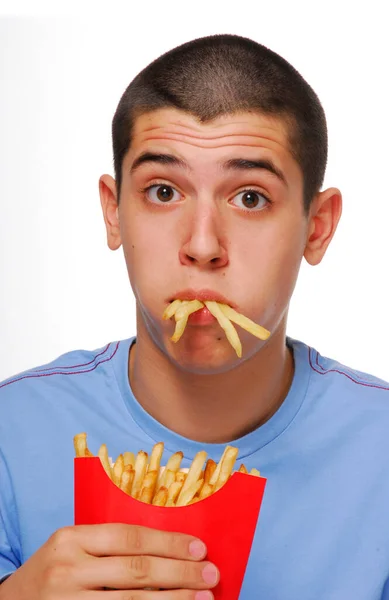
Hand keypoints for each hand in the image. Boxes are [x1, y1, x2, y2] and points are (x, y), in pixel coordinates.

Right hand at [0, 523, 218, 598]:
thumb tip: (169, 549)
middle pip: (136, 570)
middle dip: (179, 572)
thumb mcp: (74, 546)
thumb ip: (110, 544)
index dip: (168, 543)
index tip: (198, 548)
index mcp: (72, 537)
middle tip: (210, 573)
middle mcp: (69, 568)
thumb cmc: (54, 568)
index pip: (130, 537)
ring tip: (202, 597)